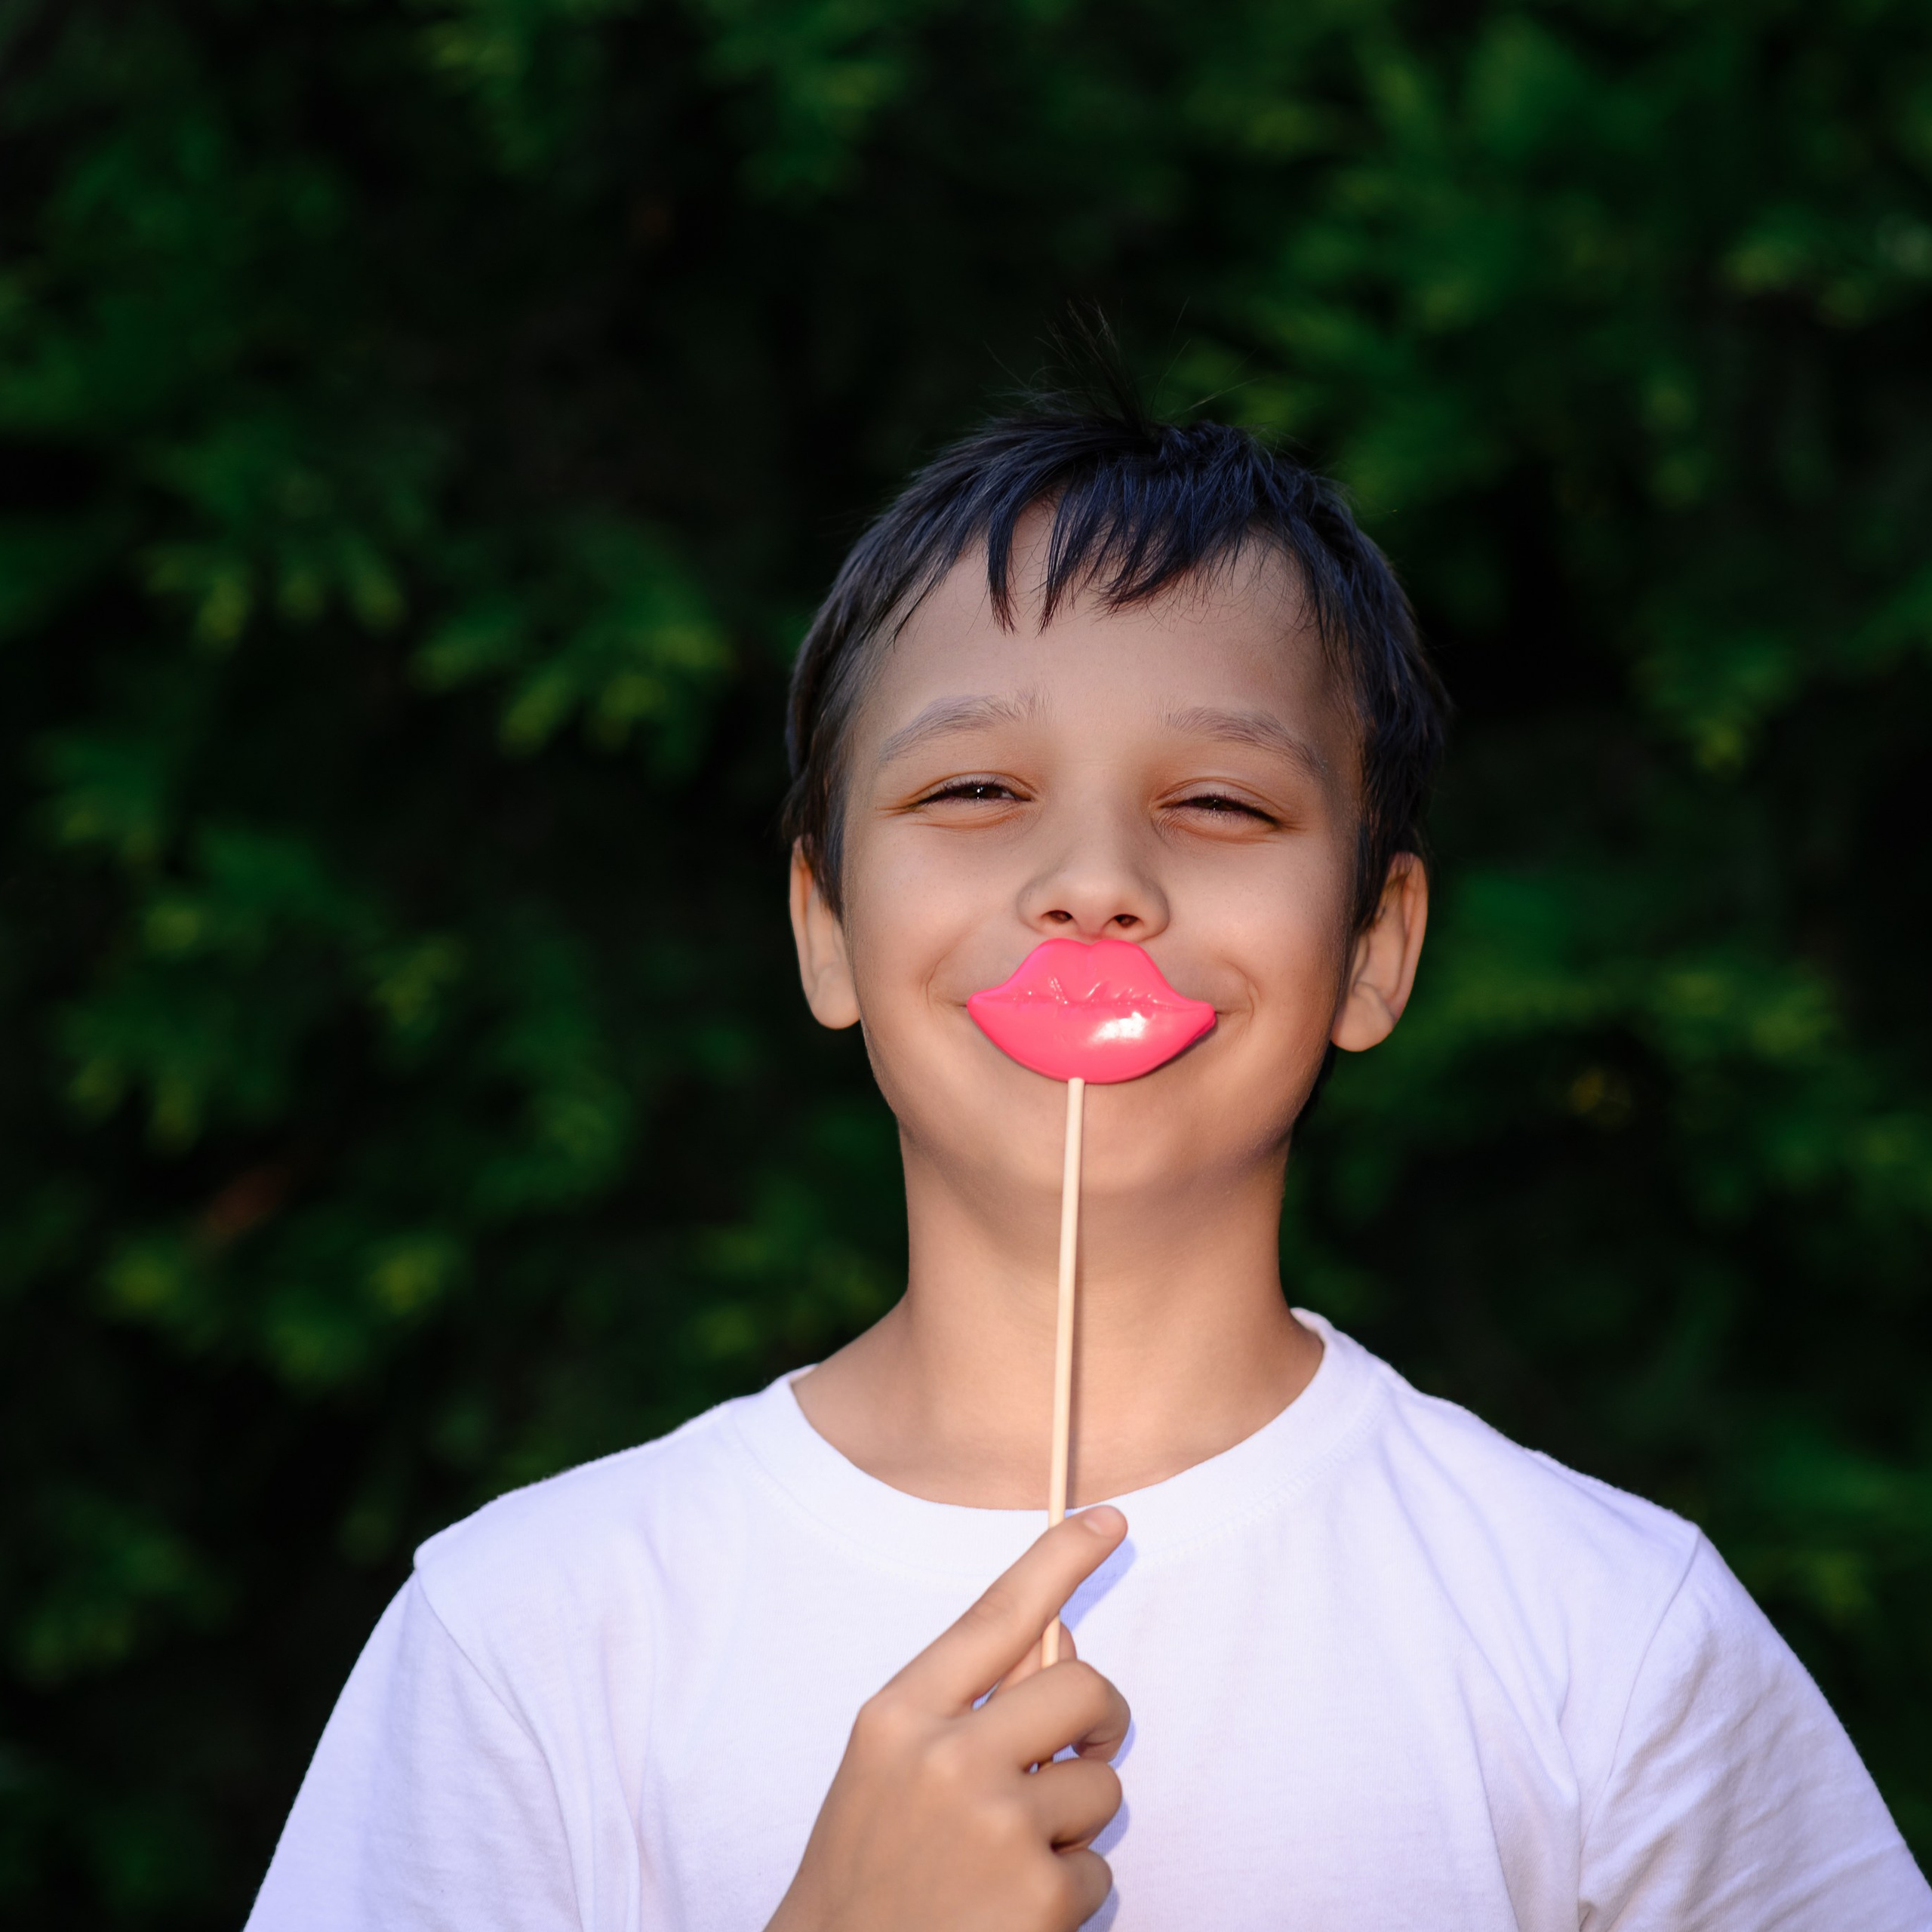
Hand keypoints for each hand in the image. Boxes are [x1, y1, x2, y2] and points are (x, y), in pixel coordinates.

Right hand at [767, 1506, 1131, 1931]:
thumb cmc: (870, 1866)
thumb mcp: (891, 1766)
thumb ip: (966, 1702)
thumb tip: (1061, 1635)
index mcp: (900, 1716)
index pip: (997, 1614)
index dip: (1060, 1558)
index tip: (1109, 1519)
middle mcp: (947, 1760)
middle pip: (1080, 1686)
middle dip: (1100, 1719)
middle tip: (1081, 1753)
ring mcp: (996, 1827)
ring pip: (1101, 1786)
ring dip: (1074, 1824)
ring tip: (1010, 1862)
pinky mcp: (1039, 1897)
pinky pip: (1099, 1869)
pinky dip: (1069, 1894)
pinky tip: (1011, 1914)